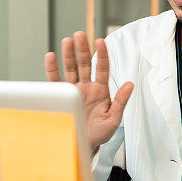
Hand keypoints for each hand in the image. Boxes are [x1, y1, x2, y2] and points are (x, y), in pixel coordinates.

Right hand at [44, 31, 132, 152]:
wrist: (82, 146)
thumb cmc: (100, 134)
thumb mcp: (114, 119)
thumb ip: (121, 101)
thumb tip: (130, 84)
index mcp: (101, 91)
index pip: (102, 68)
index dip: (102, 55)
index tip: (101, 41)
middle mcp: (87, 87)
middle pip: (85, 64)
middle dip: (83, 49)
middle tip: (80, 34)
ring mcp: (73, 91)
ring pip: (71, 68)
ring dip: (68, 55)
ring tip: (67, 40)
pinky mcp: (61, 97)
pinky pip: (55, 81)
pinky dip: (52, 69)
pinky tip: (51, 56)